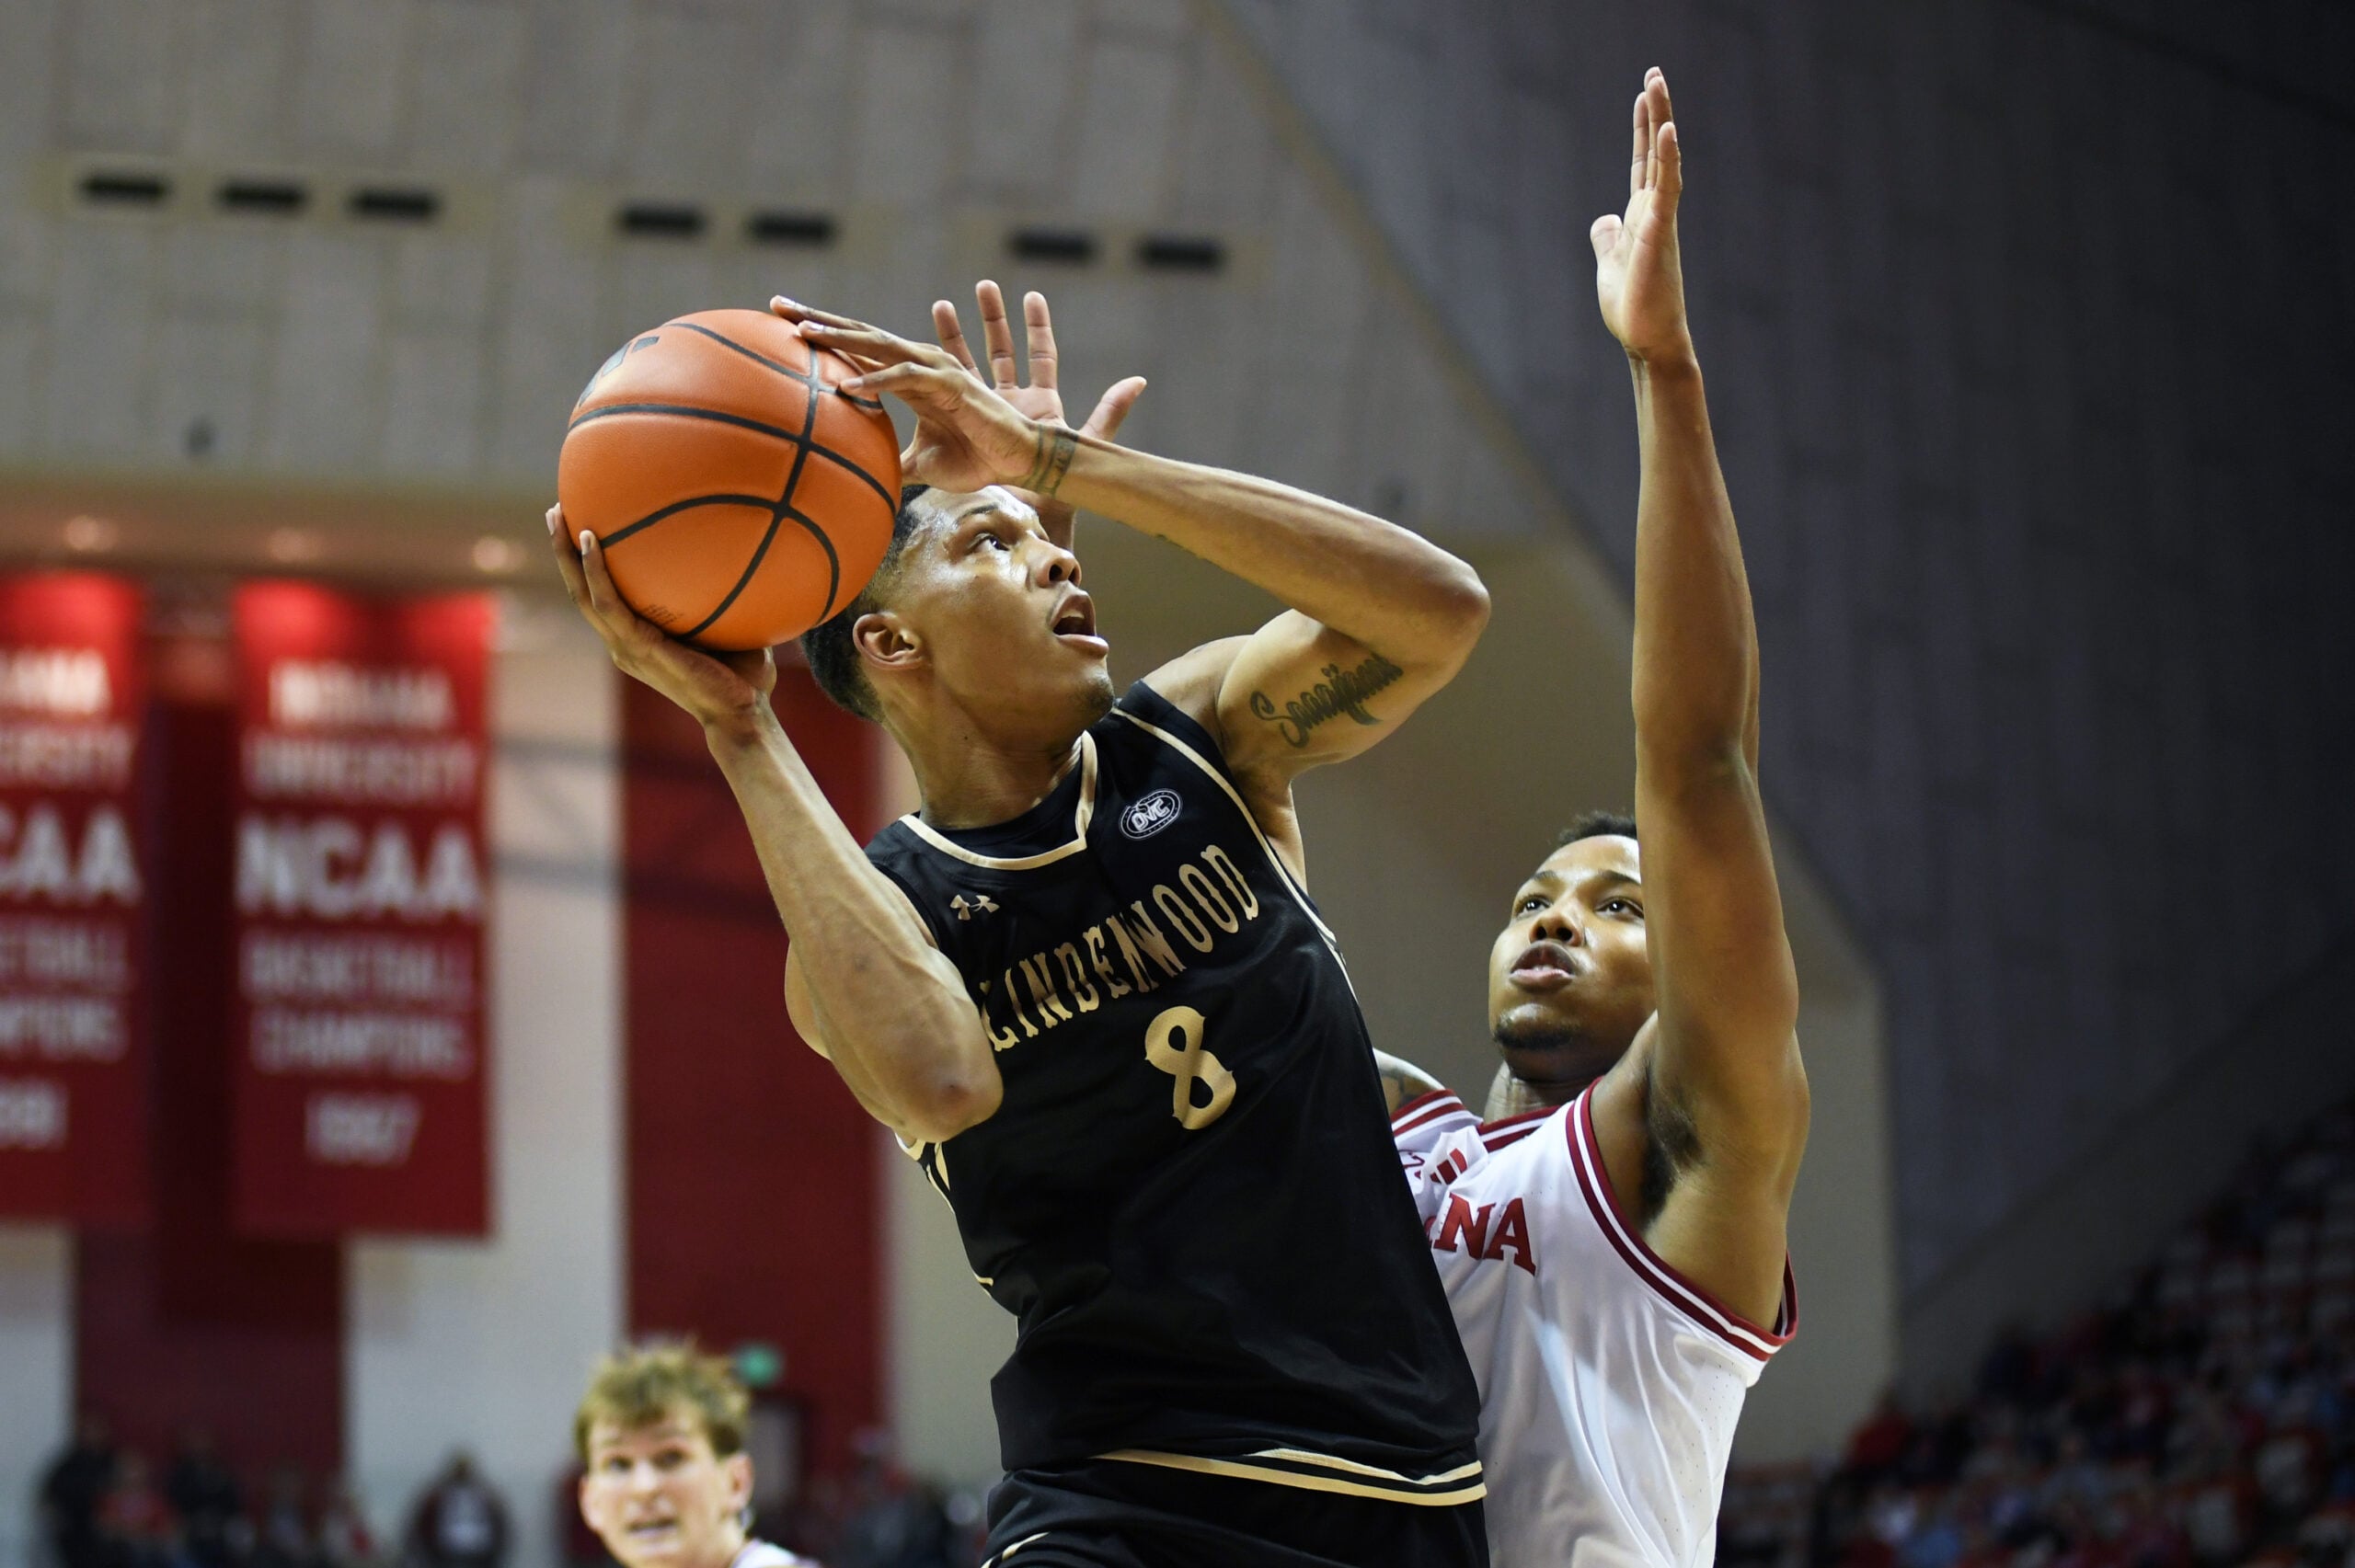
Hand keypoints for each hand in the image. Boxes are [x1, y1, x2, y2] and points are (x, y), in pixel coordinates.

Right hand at [544, 504, 777, 731]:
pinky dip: (595, 571)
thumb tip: (746, 554)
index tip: (581, 527)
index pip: (602, 599)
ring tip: (558, 515)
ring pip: (582, 595)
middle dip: (563, 552)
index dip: (586, 568)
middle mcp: (623, 644)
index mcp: (637, 641)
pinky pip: (608, 603)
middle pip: (581, 592)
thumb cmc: (744, 676)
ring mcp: (626, 647)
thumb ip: (725, 598)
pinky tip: (591, 540)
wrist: (743, 713)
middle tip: (555, 511)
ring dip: (566, 555)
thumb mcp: (732, 629)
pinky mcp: (638, 647)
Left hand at [769, 298, 1042, 493]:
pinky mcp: (950, 384)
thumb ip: (893, 461)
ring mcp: (933, 370)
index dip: (822, 333)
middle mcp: (917, 365)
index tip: (781, 325)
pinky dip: (876, 381)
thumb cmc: (974, 458)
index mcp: (907, 377)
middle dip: (818, 318)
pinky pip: (905, 378)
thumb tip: (863, 478)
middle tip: (777, 304)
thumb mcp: (922, 462)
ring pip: (878, 345)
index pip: (857, 348)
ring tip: (801, 332)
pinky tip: (845, 387)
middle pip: (859, 333)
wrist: (1017, 460)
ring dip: (839, 337)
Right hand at [929, 282, 1146, 542]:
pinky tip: (916, 349)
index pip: (1041, 356)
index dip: (1038, 326)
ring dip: (956, 335)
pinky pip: (948, 391)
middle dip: (992, 318)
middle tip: (984, 286)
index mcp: (1042, 402)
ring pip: (969, 365)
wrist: (1031, 513)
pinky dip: (935, 369)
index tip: (1032, 297)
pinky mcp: (967, 424)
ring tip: (943, 305)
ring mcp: (987, 411)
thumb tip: (1139, 380)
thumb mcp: (1087, 442)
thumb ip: (1111, 412)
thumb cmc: (1061, 487)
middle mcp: (1012, 402)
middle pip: (1001, 351)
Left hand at [1591, 68, 1693, 365]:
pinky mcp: (1659, 235)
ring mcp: (1660, 221)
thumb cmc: (1634, 308)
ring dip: (1660, 122)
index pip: (1643, 162)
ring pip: (1663, 161)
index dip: (1643, 128)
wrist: (1648, 342)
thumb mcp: (1610, 263)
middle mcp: (1655, 212)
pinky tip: (1668, 130)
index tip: (1644, 95)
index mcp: (1643, 216)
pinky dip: (1668, 159)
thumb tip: (1605, 218)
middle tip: (1655, 73)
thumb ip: (1608, 237)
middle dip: (1654, 111)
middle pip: (1655, 152)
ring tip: (1656, 85)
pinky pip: (1666, 190)